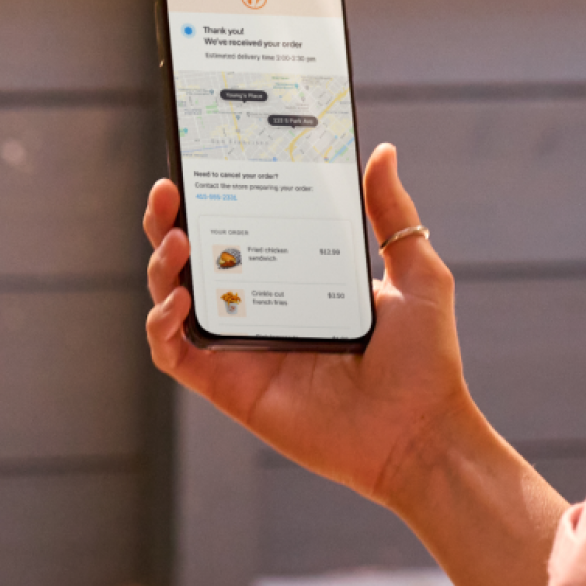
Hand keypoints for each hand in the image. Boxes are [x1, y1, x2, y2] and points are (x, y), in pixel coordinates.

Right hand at [144, 143, 473, 513]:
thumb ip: (393, 215)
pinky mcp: (227, 385)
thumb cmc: (425, 363)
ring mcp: (239, 348)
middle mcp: (259, 309)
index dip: (212, 198)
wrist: (421, 434)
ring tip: (178, 238)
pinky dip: (160, 324)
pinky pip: (171, 352)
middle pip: (193, 258)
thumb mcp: (416, 274)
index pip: (240, 230)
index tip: (202, 162)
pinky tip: (179, 301)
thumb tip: (384, 151)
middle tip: (169, 189)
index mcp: (294, 279)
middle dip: (168, 220)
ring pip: (171, 298)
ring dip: (161, 264)